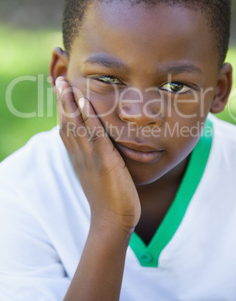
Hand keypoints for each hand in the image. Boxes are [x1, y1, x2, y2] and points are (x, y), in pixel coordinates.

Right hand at [55, 77, 140, 233]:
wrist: (113, 220)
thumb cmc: (109, 196)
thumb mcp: (98, 173)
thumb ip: (96, 157)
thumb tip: (99, 146)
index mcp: (78, 156)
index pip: (66, 128)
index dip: (62, 109)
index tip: (60, 93)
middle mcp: (79, 154)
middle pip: (66, 122)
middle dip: (61, 101)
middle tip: (58, 80)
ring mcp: (89, 156)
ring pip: (75, 124)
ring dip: (69, 102)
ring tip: (65, 83)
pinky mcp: (103, 160)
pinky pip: (93, 134)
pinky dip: (88, 116)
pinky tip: (84, 101)